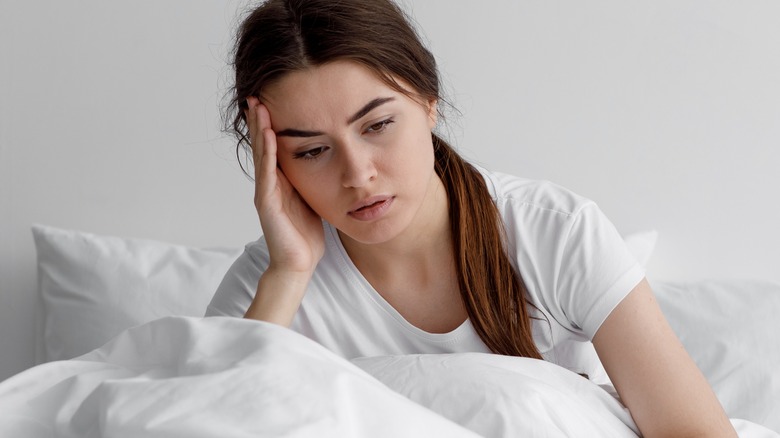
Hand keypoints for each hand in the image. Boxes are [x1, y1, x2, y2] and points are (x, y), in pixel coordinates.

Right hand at [246, 97, 324, 275]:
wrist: (299, 263)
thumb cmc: (306, 234)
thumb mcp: (313, 197)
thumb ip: (314, 178)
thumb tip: (331, 159)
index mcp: (281, 180)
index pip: (274, 145)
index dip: (271, 123)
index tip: (272, 98)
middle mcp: (270, 182)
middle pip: (263, 144)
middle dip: (260, 119)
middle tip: (257, 93)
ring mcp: (265, 192)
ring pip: (261, 153)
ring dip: (259, 128)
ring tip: (257, 105)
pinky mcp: (266, 203)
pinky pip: (266, 173)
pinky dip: (267, 153)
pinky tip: (268, 135)